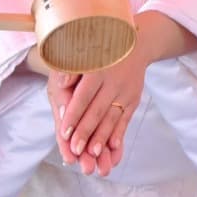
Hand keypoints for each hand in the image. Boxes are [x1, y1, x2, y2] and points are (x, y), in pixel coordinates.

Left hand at [55, 50, 148, 175]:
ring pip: (112, 117)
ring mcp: (126, 91)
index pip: (83, 96)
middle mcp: (113, 81)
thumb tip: (61, 83)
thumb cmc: (100, 47)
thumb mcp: (83, 49)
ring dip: (103, 137)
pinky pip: (126, 118)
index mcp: (97, 68)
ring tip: (94, 154)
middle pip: (97, 110)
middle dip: (86, 132)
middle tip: (75, 150)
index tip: (64, 132)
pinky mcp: (134, 98)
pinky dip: (120, 133)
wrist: (135, 41)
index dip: (73, 115)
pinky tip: (113, 147)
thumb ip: (71, 67)